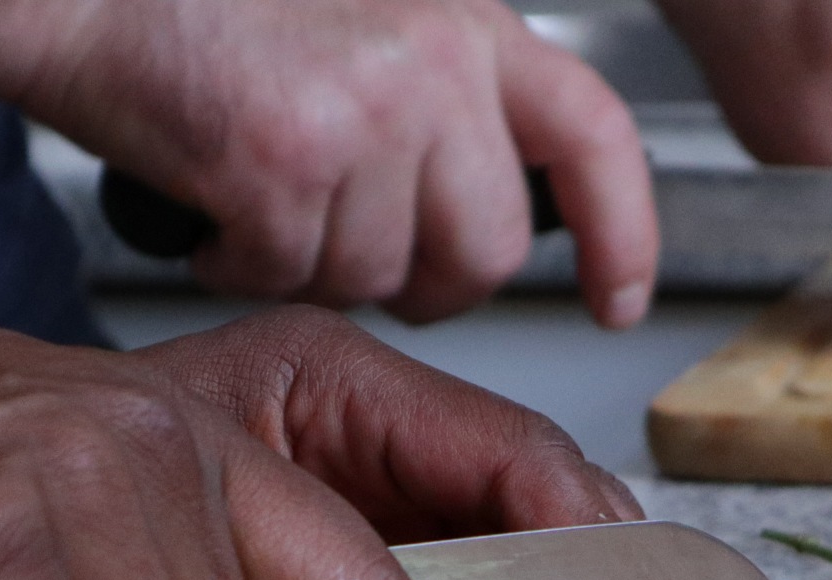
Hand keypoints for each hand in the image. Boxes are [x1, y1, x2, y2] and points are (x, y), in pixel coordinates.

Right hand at [23, 0, 656, 325]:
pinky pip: (293, 274)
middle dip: (431, 282)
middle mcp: (432, 63)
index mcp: (469, 23)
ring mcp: (362, 114)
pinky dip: (243, 262)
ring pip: (384, 274)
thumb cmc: (208, 0)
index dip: (623, 233)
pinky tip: (218, 206)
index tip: (618, 298)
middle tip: (369, 253)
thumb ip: (448, 93)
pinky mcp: (282, 162)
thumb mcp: (371, 15)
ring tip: (270, 196)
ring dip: (322, 264)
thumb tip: (491, 202)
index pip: (595, 137)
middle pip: (486, 249)